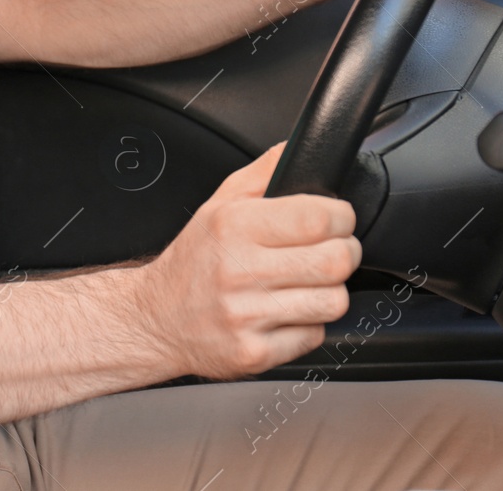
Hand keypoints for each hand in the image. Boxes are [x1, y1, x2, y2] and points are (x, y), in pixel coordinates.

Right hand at [133, 143, 358, 379]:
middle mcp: (238, 270)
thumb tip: (294, 149)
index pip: (317, 218)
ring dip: (329, 291)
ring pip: (332, 302)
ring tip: (306, 284)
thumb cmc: (194, 261)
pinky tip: (285, 313)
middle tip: (332, 251)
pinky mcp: (254, 352)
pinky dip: (308, 325)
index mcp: (233, 226)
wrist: (156, 318)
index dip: (341, 217)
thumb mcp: (217, 204)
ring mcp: (246, 315)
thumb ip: (261, 174)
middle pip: (335, 261)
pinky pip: (313, 336)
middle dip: (345, 252)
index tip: (337, 219)